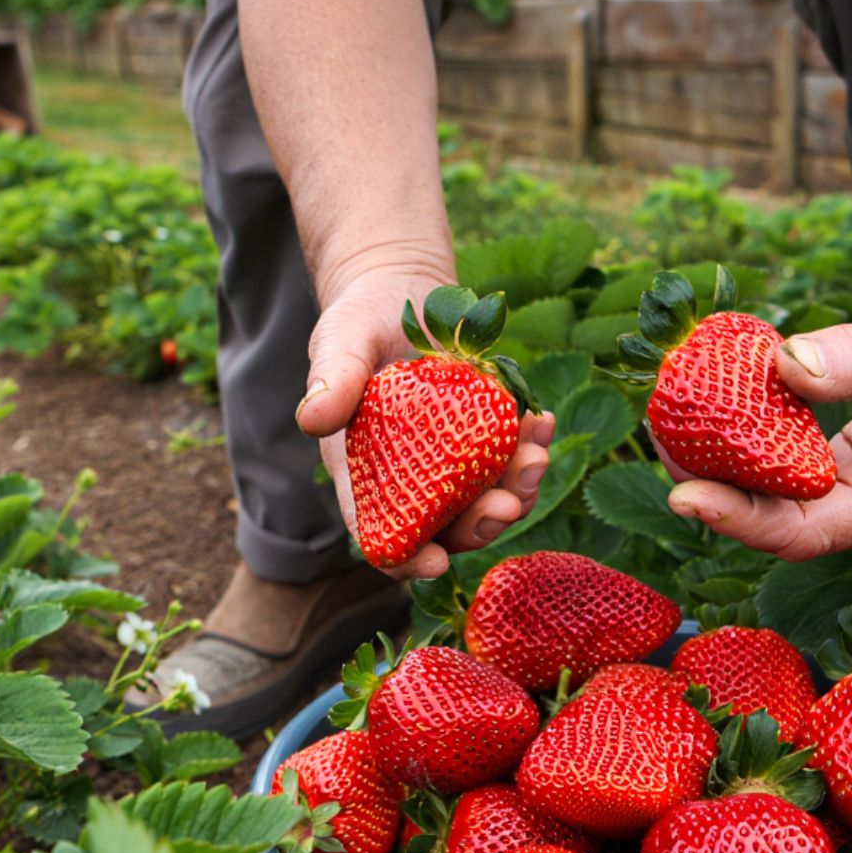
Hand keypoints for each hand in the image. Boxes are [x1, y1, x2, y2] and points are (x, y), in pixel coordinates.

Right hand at [296, 266, 554, 579]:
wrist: (402, 290)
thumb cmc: (359, 321)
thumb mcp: (341, 340)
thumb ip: (332, 378)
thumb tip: (310, 420)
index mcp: (366, 471)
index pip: (382, 530)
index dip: (406, 557)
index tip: (435, 562)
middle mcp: (412, 476)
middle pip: (448, 525)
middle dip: (481, 524)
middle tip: (509, 505)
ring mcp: (453, 459)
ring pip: (487, 497)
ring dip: (517, 490)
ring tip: (535, 459)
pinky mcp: (485, 435)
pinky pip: (511, 457)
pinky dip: (529, 446)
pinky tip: (541, 422)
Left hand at [661, 309, 851, 558]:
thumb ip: (850, 359)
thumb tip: (777, 364)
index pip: (801, 532)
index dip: (737, 519)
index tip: (682, 495)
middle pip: (774, 524)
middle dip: (712, 489)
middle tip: (659, 437)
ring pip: (774, 503)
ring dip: (721, 470)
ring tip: (667, 425)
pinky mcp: (841, 482)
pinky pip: (783, 477)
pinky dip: (747, 451)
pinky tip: (708, 418)